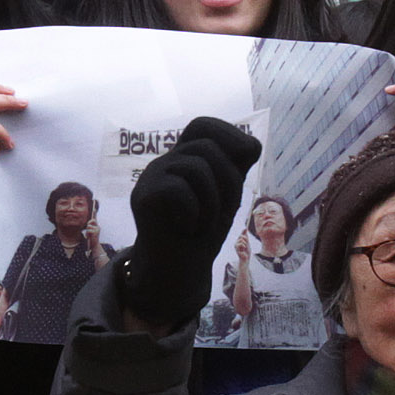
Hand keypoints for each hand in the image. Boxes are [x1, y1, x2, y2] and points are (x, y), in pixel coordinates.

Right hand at [119, 116, 262, 330]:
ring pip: (196, 167)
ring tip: (203, 224)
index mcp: (187, 157)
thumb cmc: (203, 231)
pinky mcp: (143, 195)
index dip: (229, 134)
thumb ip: (236, 168)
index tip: (247, 157)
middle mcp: (167, 160)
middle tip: (225, 212)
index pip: (202, 125)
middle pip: (207, 147)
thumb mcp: (227, 195)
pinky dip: (193, 214)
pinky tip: (187, 228)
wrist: (180, 269)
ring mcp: (152, 175)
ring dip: (212, 203)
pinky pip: (178, 189)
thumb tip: (251, 145)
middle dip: (229, 181)